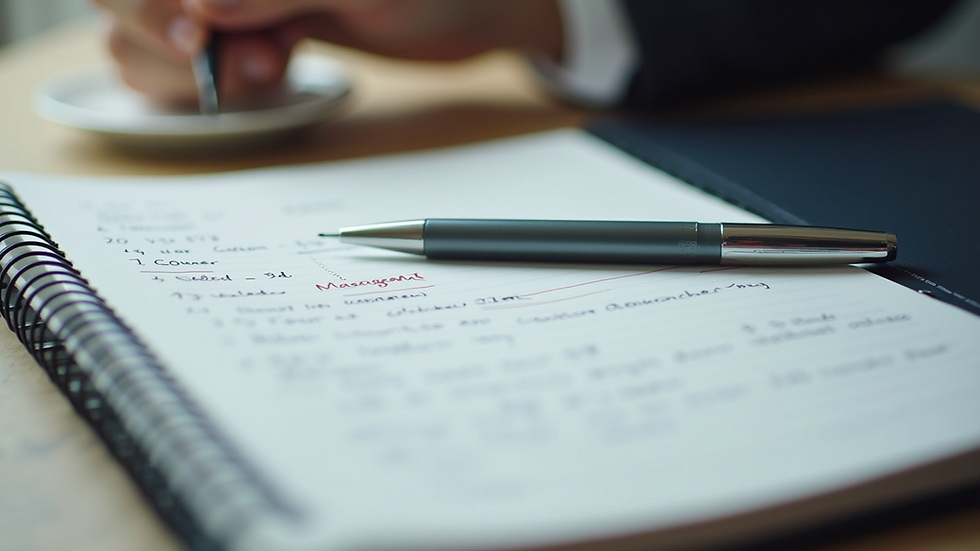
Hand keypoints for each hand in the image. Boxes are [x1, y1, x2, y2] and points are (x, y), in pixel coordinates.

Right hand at [90, 0, 562, 105]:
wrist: (473, 11)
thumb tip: (203, 8)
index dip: (152, 6)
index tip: (203, 38)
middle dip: (172, 38)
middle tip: (263, 60)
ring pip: (144, 32)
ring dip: (193, 66)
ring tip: (278, 64)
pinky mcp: (243, 24)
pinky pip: (183, 57)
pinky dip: (211, 77)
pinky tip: (273, 66)